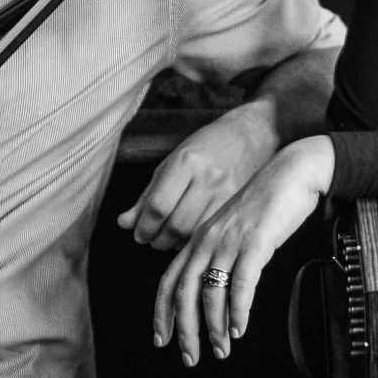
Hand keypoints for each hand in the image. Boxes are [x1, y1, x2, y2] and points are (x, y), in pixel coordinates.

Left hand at [118, 106, 280, 250]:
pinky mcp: (238, 203)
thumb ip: (148, 194)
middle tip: (151, 238)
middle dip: (157, 239)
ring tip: (167, 238)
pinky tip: (188, 236)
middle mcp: (207, 177)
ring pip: (193, 232)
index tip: (139, 233)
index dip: (143, 227)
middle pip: (175, 225)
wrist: (253, 134)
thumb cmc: (207, 146)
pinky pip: (211, 231)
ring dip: (174, 243)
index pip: (158, 206)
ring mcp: (226, 191)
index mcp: (186, 162)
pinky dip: (194, 240)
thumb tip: (124, 223)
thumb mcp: (173, 162)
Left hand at [151, 134, 334, 365]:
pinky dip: (238, 310)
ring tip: (221, 349)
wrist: (291, 172)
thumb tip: (214, 289)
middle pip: (183, 293)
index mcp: (199, 238)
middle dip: (185, 331)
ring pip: (211, 293)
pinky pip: (241, 283)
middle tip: (191, 358)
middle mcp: (207, 240)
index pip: (168, 281)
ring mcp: (230, 241)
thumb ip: (220, 253)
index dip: (162, 314)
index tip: (162, 340)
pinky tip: (239, 328)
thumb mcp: (234, 228)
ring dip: (214, 327)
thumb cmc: (267, 202)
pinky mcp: (255, 242)